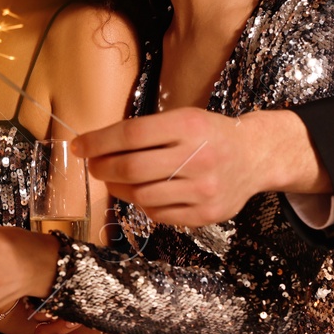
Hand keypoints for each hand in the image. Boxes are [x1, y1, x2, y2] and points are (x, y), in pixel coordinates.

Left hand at [73, 108, 324, 228]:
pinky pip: (159, 214)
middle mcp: (198, 157)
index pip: (131, 133)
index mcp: (189, 125)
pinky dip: (142, 204)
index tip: (78, 146)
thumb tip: (94, 147)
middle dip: (102, 167)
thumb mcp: (183, 118)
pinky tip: (140, 193)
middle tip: (93, 166)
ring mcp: (203, 189)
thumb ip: (145, 132)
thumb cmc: (209, 135)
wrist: (255, 156)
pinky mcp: (206, 214)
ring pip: (141, 194)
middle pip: (131, 167)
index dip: (98, 141)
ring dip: (118, 188)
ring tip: (114, 180)